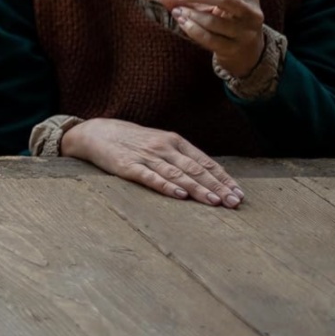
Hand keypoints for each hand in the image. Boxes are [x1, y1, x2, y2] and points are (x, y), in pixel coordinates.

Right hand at [61, 117, 243, 206]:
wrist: (96, 133)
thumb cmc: (132, 140)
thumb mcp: (159, 142)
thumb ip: (180, 156)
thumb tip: (208, 176)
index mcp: (174, 141)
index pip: (205, 162)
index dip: (223, 178)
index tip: (238, 193)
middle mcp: (164, 147)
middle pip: (195, 169)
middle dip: (217, 187)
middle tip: (234, 202)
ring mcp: (146, 156)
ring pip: (178, 174)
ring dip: (198, 189)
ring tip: (214, 201)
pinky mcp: (128, 166)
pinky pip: (150, 177)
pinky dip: (166, 186)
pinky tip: (179, 194)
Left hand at [159, 0, 264, 76]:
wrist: (247, 53)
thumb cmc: (226, 23)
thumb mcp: (212, 8)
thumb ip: (189, 0)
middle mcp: (251, 13)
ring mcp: (245, 33)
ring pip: (215, 21)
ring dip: (192, 14)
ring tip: (177, 10)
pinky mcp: (234, 49)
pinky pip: (210, 39)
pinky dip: (193, 30)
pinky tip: (182, 22)